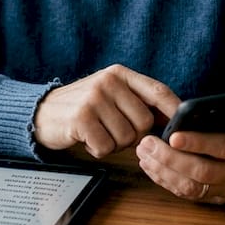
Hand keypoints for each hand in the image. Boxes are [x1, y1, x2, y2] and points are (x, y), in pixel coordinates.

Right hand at [33, 64, 179, 158]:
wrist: (41, 112)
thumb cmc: (82, 107)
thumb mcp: (110, 94)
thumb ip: (138, 100)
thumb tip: (173, 118)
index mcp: (119, 74)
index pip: (158, 92)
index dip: (174, 111)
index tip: (182, 127)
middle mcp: (108, 82)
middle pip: (145, 122)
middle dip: (133, 136)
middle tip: (113, 131)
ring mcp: (93, 99)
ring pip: (126, 138)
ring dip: (114, 144)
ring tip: (97, 133)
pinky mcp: (81, 118)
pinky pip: (106, 147)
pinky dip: (98, 150)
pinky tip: (86, 139)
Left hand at [136, 93, 224, 204]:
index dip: (199, 143)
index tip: (173, 135)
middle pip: (202, 172)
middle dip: (171, 158)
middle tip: (148, 142)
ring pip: (191, 187)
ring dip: (163, 171)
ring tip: (144, 152)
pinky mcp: (215, 198)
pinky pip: (187, 194)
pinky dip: (165, 180)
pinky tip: (150, 164)